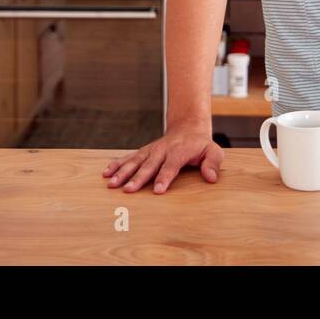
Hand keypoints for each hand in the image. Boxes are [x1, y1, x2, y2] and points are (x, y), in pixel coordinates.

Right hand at [103, 120, 222, 193]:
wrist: (187, 127)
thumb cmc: (201, 144)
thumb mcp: (213, 151)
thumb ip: (213, 163)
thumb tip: (211, 178)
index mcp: (179, 151)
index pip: (171, 166)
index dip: (164, 178)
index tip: (157, 191)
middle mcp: (162, 150)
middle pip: (149, 165)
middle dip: (138, 178)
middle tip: (128, 190)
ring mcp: (151, 150)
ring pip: (135, 161)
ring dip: (122, 172)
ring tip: (111, 183)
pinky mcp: (143, 151)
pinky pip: (128, 157)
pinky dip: (117, 164)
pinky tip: (106, 173)